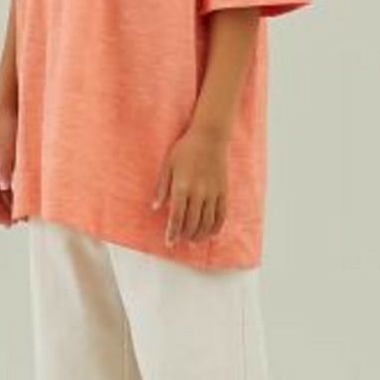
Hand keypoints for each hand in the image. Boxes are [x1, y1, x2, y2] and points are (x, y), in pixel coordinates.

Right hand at [0, 104, 17, 226]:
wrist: (11, 105)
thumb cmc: (8, 123)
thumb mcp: (8, 146)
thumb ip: (6, 166)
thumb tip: (4, 186)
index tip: (5, 224)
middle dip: (1, 211)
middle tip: (14, 224)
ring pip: (0, 190)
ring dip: (8, 203)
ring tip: (20, 215)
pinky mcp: (8, 158)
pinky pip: (7, 181)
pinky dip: (13, 192)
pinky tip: (24, 197)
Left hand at [152, 124, 229, 246]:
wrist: (210, 136)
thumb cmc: (186, 148)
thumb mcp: (168, 164)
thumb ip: (162, 187)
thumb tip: (155, 207)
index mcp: (182, 186)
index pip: (177, 217)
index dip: (172, 232)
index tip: (169, 242)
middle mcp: (198, 193)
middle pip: (192, 223)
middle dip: (185, 236)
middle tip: (180, 241)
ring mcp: (213, 193)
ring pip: (207, 222)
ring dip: (200, 235)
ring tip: (193, 241)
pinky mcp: (224, 191)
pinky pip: (221, 215)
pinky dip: (217, 227)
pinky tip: (211, 234)